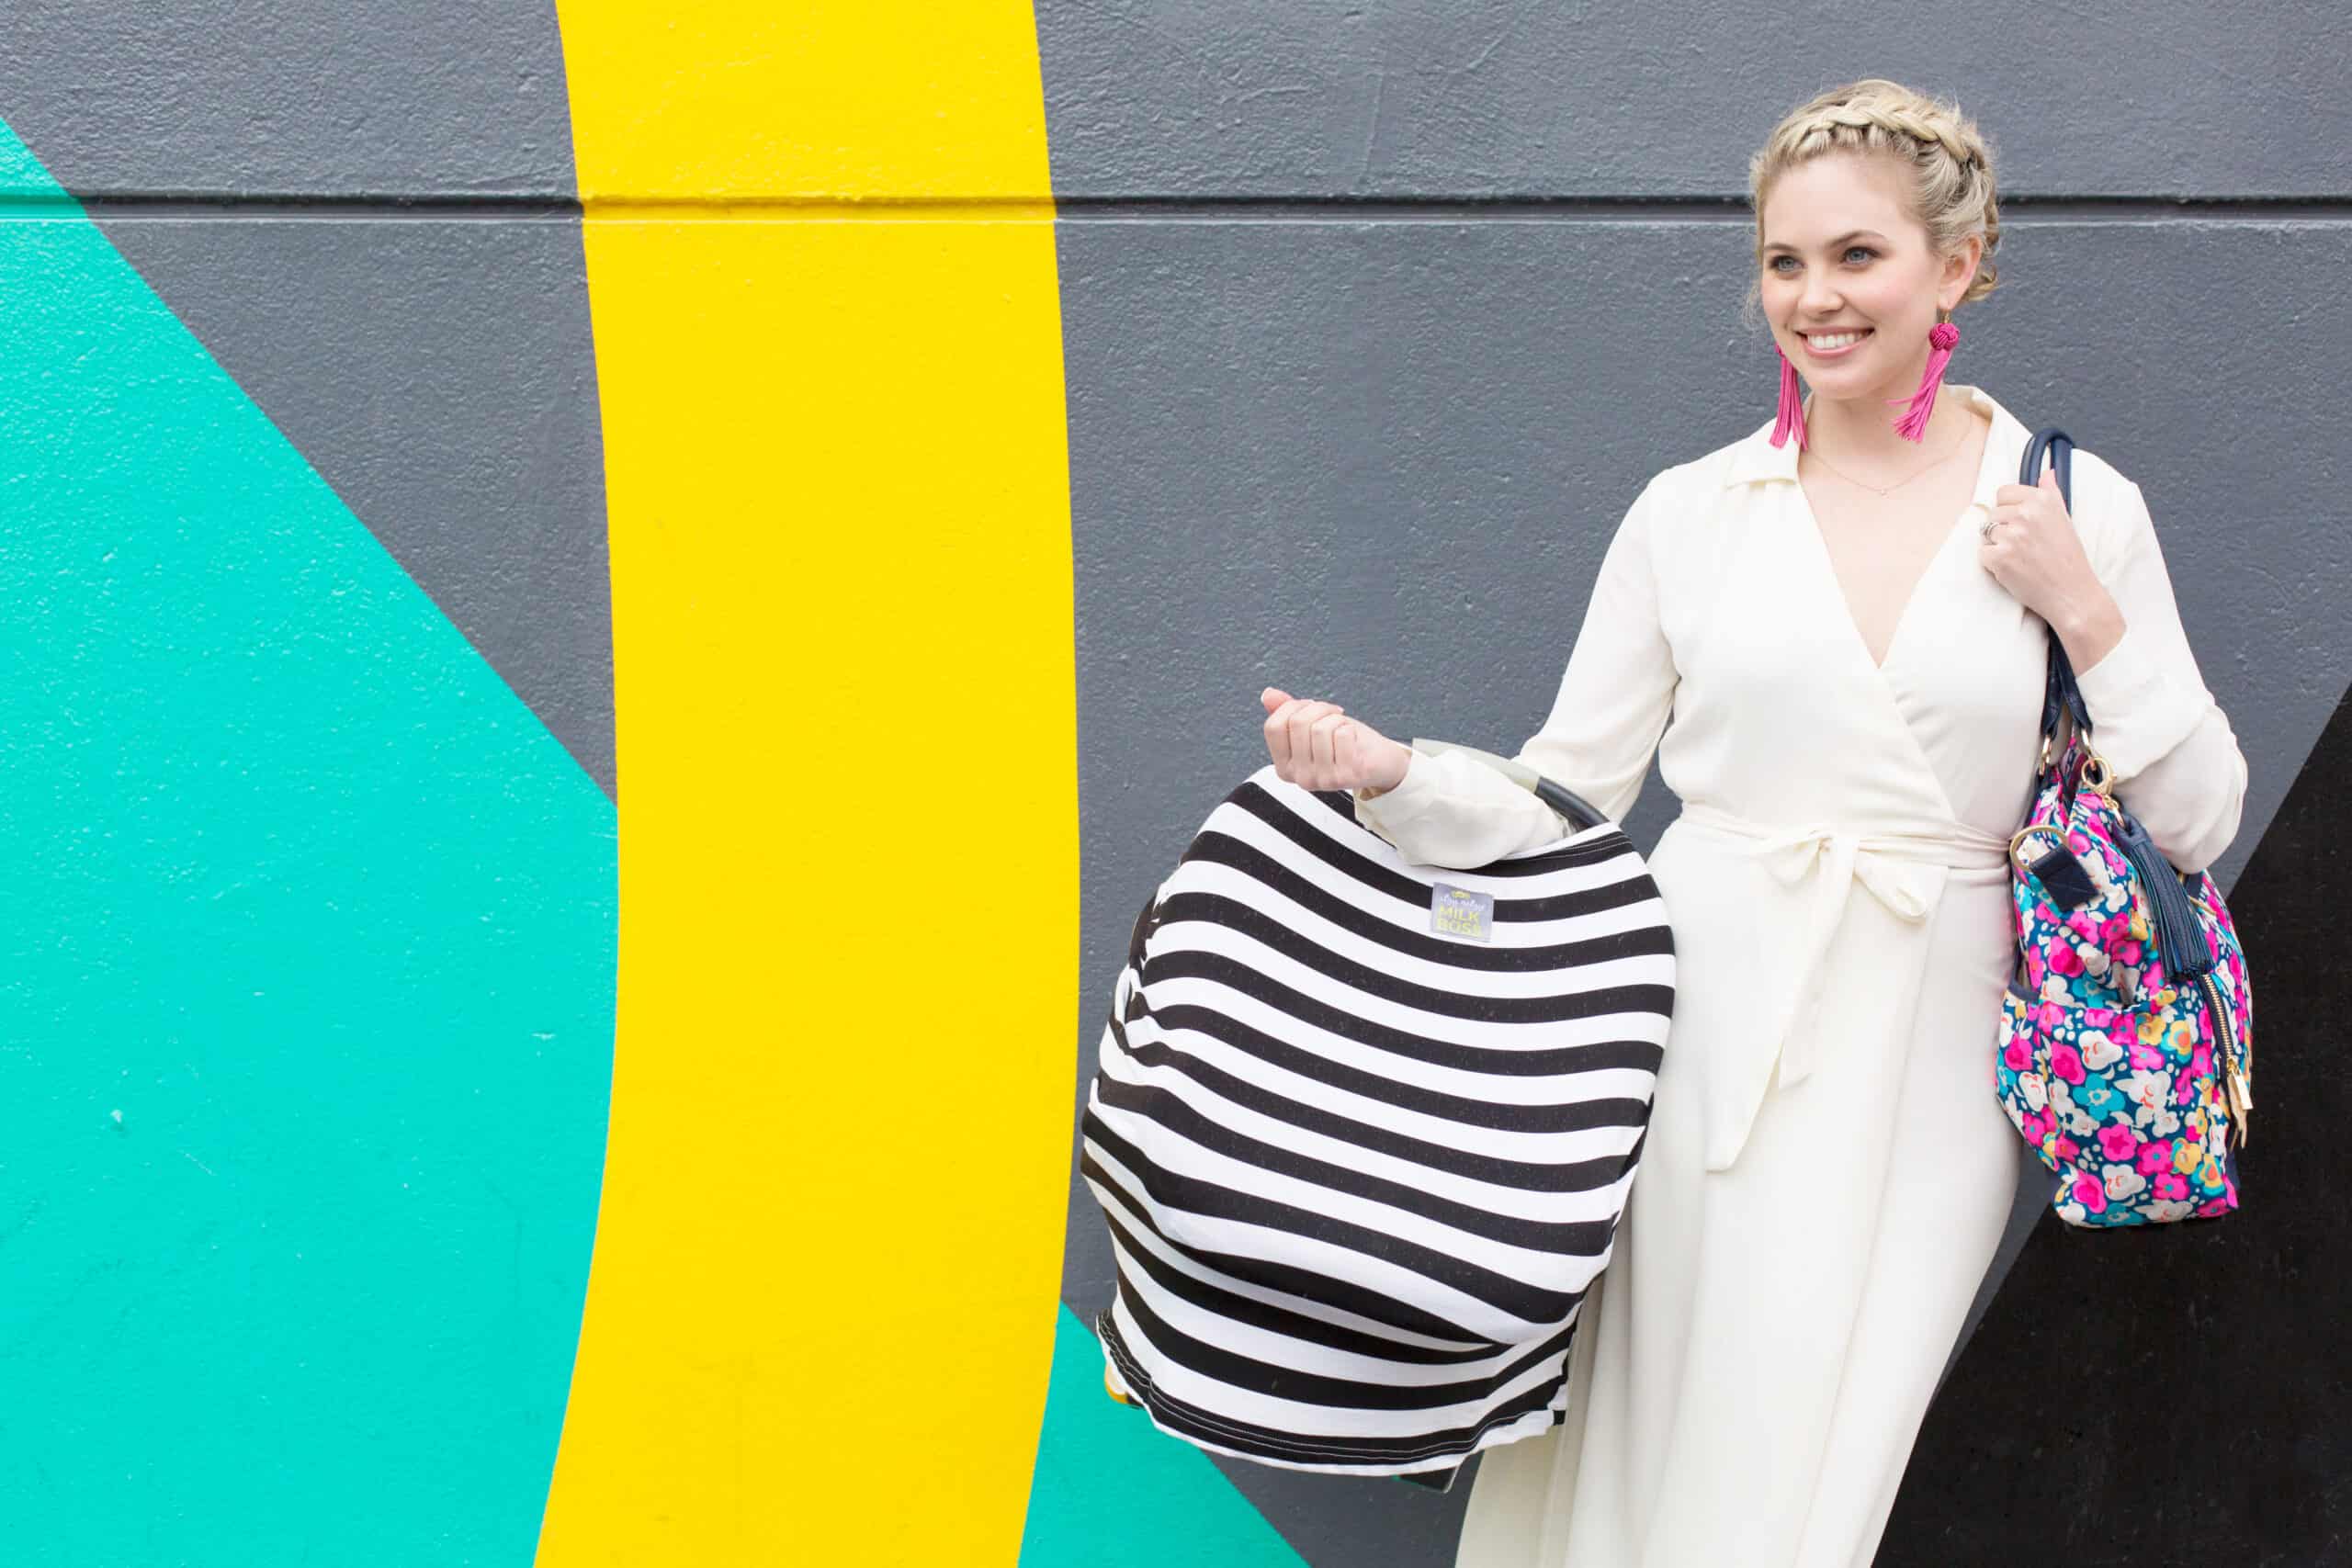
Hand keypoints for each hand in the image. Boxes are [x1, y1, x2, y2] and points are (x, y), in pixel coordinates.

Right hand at [1259, 687, 1412, 795]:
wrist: (1380, 762)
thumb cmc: (1346, 742)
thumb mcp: (1312, 724)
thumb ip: (1287, 712)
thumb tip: (1268, 695)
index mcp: (1284, 766)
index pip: (1273, 725)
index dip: (1294, 707)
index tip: (1311, 709)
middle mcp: (1299, 777)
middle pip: (1298, 722)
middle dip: (1319, 709)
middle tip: (1332, 717)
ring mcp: (1321, 780)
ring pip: (1320, 727)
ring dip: (1337, 719)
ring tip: (1343, 730)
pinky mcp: (1344, 777)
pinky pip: (1342, 734)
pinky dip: (1350, 729)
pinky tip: (1353, 741)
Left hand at [1978, 464, 2110, 634]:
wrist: (2071, 592)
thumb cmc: (2068, 558)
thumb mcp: (2064, 519)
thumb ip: (2051, 493)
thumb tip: (2046, 473)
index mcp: (2042, 500)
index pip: (2003, 493)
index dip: (2008, 509)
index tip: (2019, 523)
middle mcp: (2026, 514)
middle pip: (1992, 513)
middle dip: (2002, 529)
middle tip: (2023, 545)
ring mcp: (2011, 535)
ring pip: (1985, 533)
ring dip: (1997, 545)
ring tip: (2020, 557)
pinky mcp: (1999, 557)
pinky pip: (1983, 553)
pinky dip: (1993, 563)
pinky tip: (2013, 568)